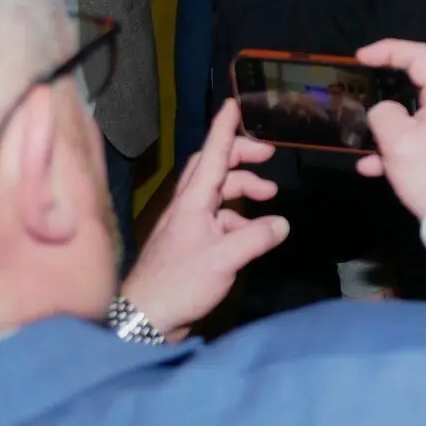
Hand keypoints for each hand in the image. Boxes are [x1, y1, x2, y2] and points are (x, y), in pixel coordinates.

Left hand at [121, 99, 287, 341]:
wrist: (144, 321)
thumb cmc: (179, 284)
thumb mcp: (225, 260)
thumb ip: (256, 238)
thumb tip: (281, 223)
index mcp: (193, 201)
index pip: (212, 154)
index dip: (224, 128)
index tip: (234, 104)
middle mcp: (188, 206)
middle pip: (214, 165)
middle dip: (241, 155)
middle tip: (268, 156)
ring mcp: (187, 225)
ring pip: (217, 191)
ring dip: (243, 187)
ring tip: (269, 198)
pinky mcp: (190, 243)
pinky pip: (217, 217)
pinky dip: (237, 217)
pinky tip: (252, 233)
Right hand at [354, 39, 425, 220]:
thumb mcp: (396, 140)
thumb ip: (383, 114)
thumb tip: (384, 112)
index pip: (420, 56)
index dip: (388, 50)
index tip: (361, 58)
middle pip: (418, 86)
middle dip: (385, 92)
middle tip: (361, 93)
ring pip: (416, 118)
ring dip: (388, 128)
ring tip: (363, 140)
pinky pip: (422, 140)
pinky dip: (399, 148)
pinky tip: (373, 167)